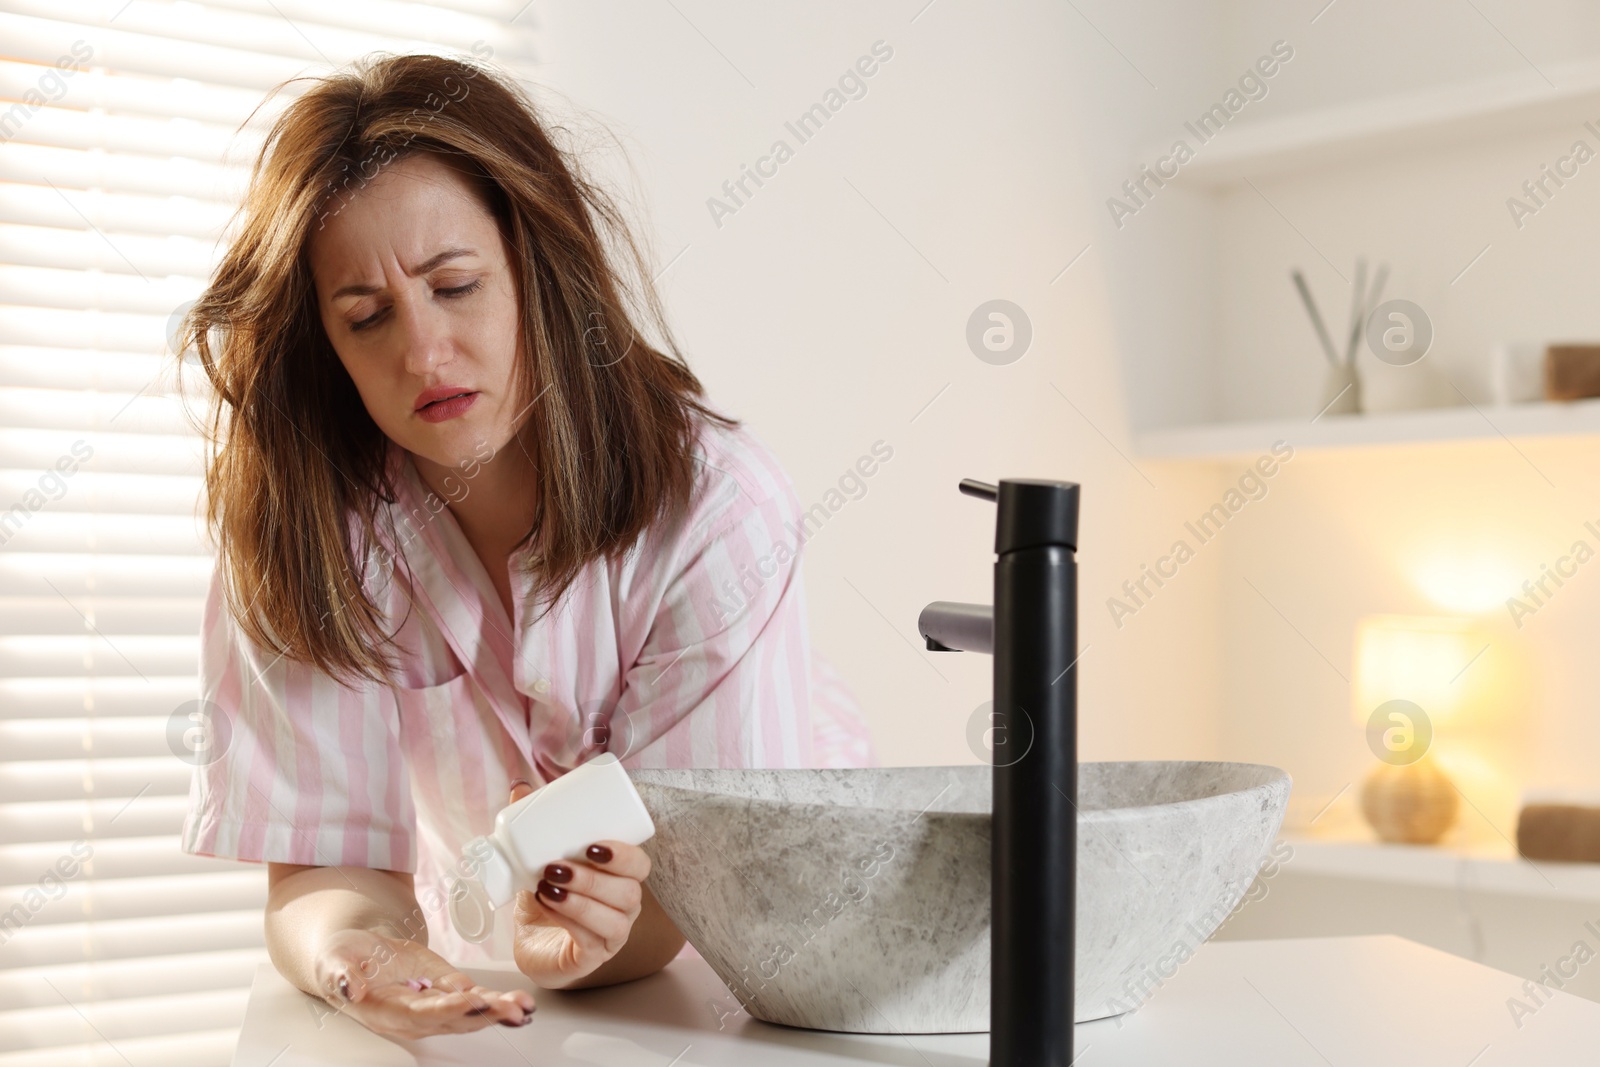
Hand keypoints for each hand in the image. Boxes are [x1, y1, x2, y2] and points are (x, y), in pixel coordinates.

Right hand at [312, 927, 534, 1038]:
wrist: (355, 953)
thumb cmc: (342, 959)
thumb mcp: (334, 961)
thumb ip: (341, 975)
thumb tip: (349, 988)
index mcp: (387, 1011)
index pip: (421, 1014)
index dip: (446, 1010)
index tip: (469, 1002)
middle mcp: (415, 1016)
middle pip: (454, 1020)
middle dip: (484, 1015)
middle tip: (512, 1009)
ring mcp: (434, 1007)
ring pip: (470, 1014)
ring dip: (498, 1011)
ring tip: (523, 1007)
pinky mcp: (447, 991)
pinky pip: (476, 1000)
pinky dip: (499, 1002)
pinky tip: (522, 1003)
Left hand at [507, 780, 650, 988]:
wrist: (533, 945)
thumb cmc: (547, 899)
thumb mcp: (539, 861)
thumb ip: (534, 826)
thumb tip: (520, 788)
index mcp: (620, 879)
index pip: (640, 865)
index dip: (624, 855)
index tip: (592, 845)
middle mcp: (624, 908)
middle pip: (630, 892)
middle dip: (594, 878)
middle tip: (557, 866)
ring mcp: (611, 937)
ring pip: (614, 919)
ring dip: (579, 900)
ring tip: (547, 886)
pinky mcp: (592, 958)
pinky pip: (591, 941)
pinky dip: (567, 920)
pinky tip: (547, 905)